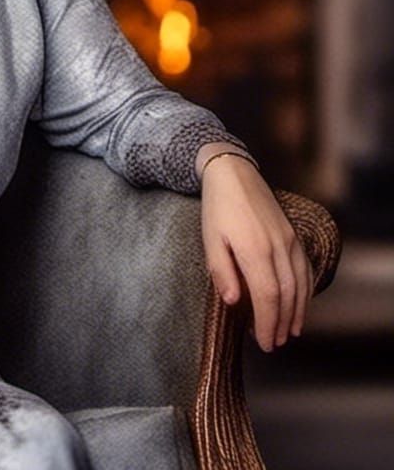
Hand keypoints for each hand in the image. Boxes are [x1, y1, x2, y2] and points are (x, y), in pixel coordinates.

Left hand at [199, 152, 311, 350]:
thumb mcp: (210, 239)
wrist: (233, 173)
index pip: (267, 297)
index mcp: (254, 250)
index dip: (268, 324)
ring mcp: (289, 241)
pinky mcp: (294, 235)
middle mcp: (277, 247)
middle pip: (287, 295)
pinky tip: (300, 304)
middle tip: (275, 343)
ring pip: (300, 285)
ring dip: (297, 312)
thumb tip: (235, 302)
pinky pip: (305, 269)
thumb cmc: (217, 208)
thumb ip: (221, 271)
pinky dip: (306, 291)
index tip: (264, 343)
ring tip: (290, 332)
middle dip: (282, 323)